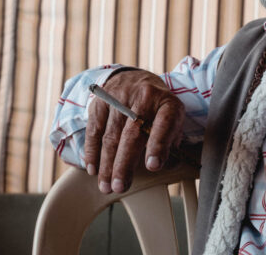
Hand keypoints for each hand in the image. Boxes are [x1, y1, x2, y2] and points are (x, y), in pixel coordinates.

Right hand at [84, 69, 184, 193]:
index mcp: (167, 103)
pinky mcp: (100, 101)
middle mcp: (144, 97)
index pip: (164, 124)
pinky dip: (92, 151)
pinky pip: (94, 129)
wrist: (136, 79)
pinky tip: (93, 169)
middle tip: (120, 186)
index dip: (158, 145)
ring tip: (106, 185)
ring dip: (107, 164)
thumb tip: (162, 166)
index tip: (153, 166)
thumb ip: (170, 144)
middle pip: (132, 133)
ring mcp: (120, 97)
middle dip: (124, 163)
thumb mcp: (173, 121)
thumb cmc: (157, 109)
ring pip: (111, 135)